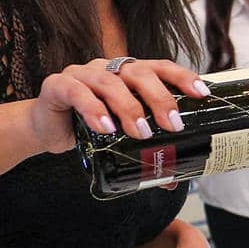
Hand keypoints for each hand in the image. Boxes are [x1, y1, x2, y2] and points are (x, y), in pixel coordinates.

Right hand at [29, 58, 211, 153]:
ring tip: (140, 133)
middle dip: (159, 97)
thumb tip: (174, 179)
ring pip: (109, 81)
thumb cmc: (88, 129)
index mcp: (128, 74)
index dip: (181, 77)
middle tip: (172, 124)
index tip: (201, 93)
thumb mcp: (121, 138)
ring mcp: (82, 73)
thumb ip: (145, 152)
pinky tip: (105, 127)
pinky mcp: (58, 85)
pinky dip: (93, 109)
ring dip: (128, 107)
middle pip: (138, 73)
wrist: (47, 130)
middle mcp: (108, 68)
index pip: (160, 67)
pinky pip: (77, 92)